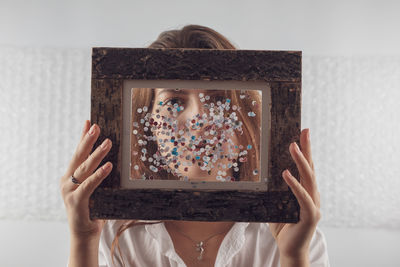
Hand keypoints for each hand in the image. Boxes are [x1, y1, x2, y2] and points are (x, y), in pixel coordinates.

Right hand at [59, 120, 112, 239]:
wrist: (85, 234)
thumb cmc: (93, 210)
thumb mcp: (96, 189)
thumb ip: (98, 175)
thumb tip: (114, 159)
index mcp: (71, 176)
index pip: (78, 153)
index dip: (83, 137)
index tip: (88, 122)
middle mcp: (67, 181)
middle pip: (79, 156)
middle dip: (88, 140)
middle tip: (96, 126)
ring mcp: (69, 191)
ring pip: (84, 168)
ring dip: (96, 154)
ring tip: (107, 142)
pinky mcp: (76, 201)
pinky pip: (89, 185)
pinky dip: (99, 174)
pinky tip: (108, 166)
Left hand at [269, 128, 320, 261]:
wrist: (290, 249)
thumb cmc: (283, 226)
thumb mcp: (277, 203)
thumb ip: (274, 190)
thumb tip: (262, 174)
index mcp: (306, 191)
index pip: (306, 167)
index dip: (306, 150)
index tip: (303, 133)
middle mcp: (313, 195)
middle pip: (310, 168)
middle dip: (307, 148)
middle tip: (304, 131)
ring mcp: (313, 205)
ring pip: (308, 179)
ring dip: (301, 161)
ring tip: (293, 146)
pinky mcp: (310, 215)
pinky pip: (301, 197)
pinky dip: (294, 185)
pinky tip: (286, 173)